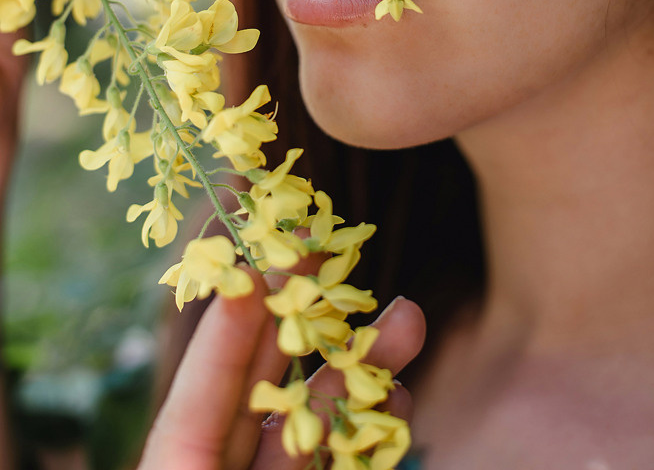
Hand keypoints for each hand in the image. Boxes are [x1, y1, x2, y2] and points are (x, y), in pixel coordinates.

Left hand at [139, 270, 425, 469]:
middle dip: (300, 318)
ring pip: (315, 422)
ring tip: (407, 318)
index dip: (224, 333)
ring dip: (362, 369)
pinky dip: (372, 430)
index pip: (198, 398)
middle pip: (261, 389)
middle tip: (325, 252)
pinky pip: (343, 462)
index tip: (251, 270)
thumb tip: (241, 310)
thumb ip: (219, 443)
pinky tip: (400, 395)